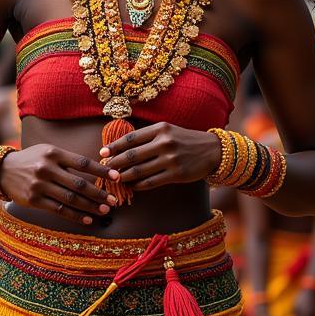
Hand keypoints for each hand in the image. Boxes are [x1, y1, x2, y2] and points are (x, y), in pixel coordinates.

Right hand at [0, 146, 116, 224]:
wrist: (3, 170)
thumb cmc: (32, 160)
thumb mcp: (47, 152)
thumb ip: (68, 160)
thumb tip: (96, 172)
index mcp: (53, 153)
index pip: (83, 162)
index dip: (101, 171)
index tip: (116, 177)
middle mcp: (46, 168)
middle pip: (78, 184)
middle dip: (98, 193)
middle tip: (113, 200)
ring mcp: (39, 185)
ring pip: (70, 199)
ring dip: (90, 206)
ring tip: (104, 211)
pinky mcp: (34, 200)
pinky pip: (59, 210)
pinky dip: (75, 216)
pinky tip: (88, 219)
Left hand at [99, 124, 221, 190]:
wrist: (212, 150)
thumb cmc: (184, 140)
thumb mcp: (167, 130)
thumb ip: (147, 136)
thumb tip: (120, 147)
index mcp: (160, 129)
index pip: (131, 138)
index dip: (114, 146)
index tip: (102, 153)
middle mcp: (164, 143)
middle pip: (131, 155)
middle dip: (115, 163)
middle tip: (105, 169)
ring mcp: (171, 159)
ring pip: (139, 171)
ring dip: (124, 177)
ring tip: (115, 179)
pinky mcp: (176, 174)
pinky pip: (151, 182)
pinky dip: (138, 185)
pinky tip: (131, 186)